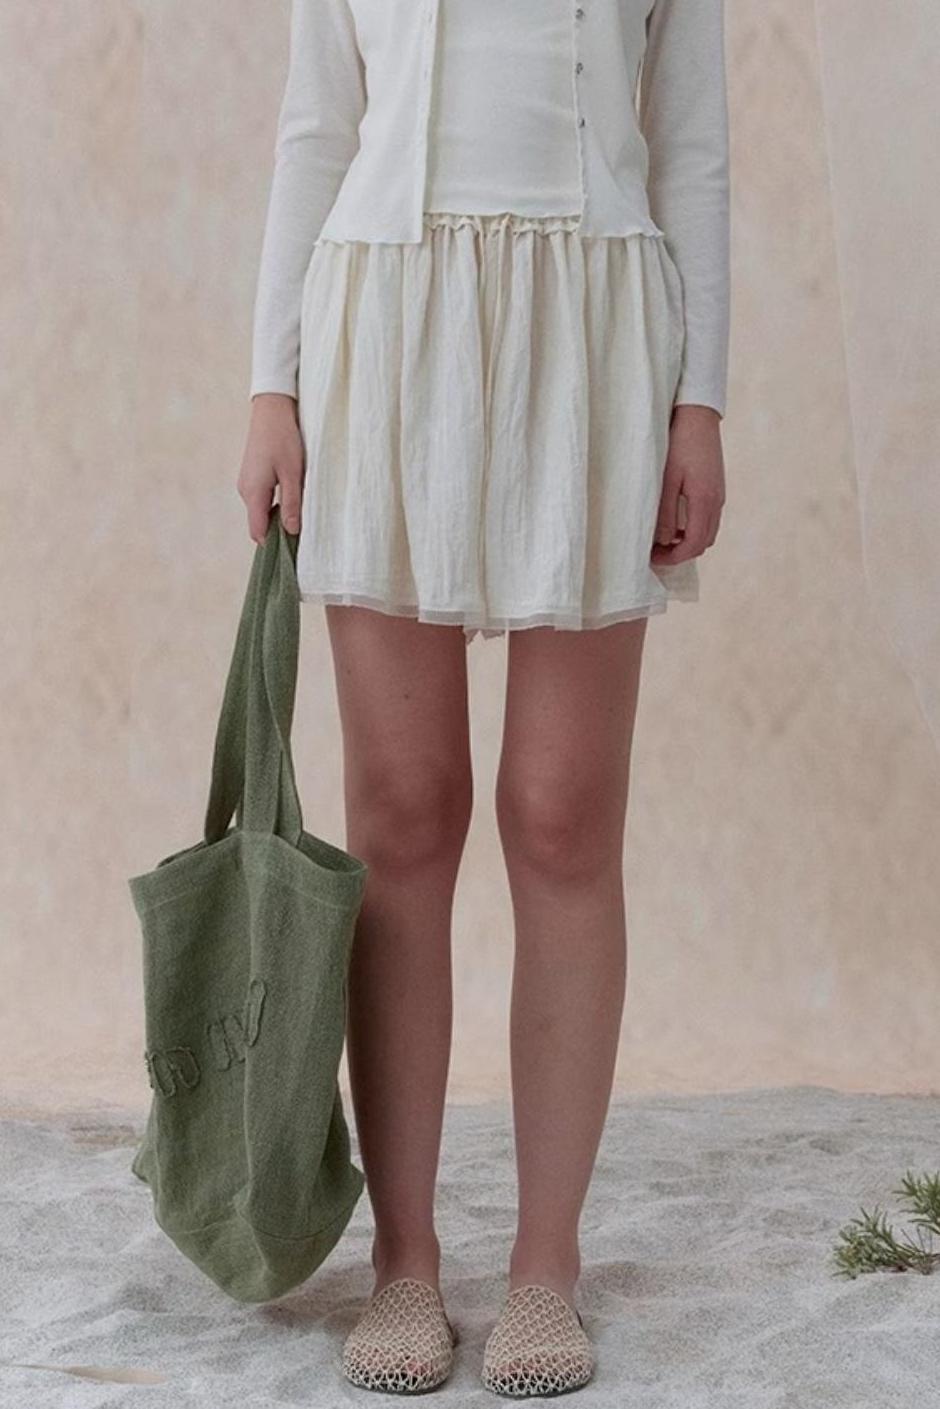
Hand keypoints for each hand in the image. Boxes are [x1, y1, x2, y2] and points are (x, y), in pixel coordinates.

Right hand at [237, 393, 304, 542]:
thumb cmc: (285, 438)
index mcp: (254, 493)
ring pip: (260, 512)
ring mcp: (246, 483)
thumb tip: (292, 532)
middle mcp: (245, 491)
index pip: (258, 532)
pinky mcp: (251, 476)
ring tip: (300, 515)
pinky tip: (291, 499)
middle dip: (277, 533)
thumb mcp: (294, 473)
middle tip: (302, 535)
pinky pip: (261, 500)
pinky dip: (274, 506)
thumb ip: (292, 503)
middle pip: (259, 524)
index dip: (274, 545)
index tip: (293, 551)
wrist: (272, 409)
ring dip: (277, 518)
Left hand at [651, 404, 724, 566]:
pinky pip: (707, 518)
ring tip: (662, 538)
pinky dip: (692, 527)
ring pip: (707, 532)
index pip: (693, 545)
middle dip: (680, 553)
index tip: (653, 558)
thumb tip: (662, 541)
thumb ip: (664, 513)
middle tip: (655, 551)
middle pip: (702, 543)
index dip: (673, 557)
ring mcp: (719, 494)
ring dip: (686, 541)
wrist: (698, 414)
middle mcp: (717, 501)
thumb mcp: (666, 479)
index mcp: (705, 501)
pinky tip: (674, 520)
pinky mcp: (716, 487)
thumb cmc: (679, 443)